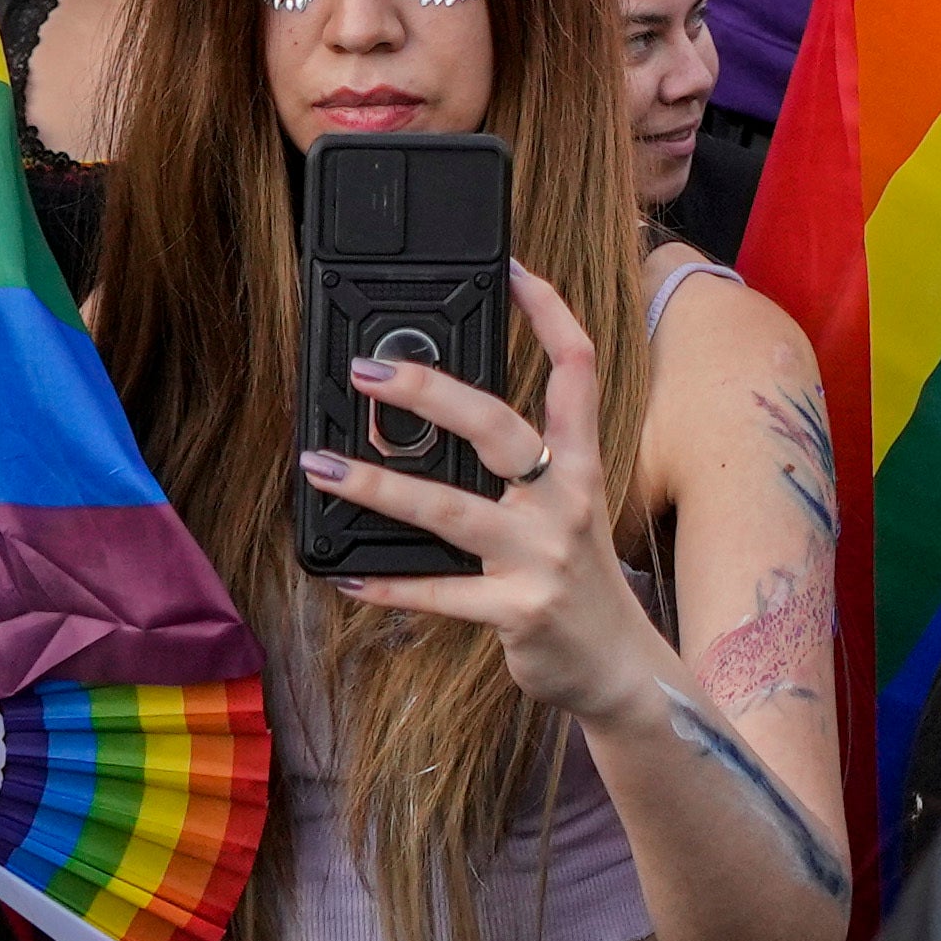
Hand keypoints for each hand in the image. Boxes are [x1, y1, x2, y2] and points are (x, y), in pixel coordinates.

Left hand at [311, 265, 668, 722]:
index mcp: (582, 465)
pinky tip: (347, 576)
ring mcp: (542, 557)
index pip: (576, 370)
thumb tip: (444, 413)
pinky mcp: (517, 611)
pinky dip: (391, 584)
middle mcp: (566, 501)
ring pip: (452, 508)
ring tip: (322, 465)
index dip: (547, 314)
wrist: (618, 669)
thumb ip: (524, 464)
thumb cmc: (578, 578)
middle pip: (499, 426)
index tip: (509, 270)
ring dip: (379, 486)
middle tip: (368, 371)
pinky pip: (441, 594)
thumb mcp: (570, 507)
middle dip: (430, 392)